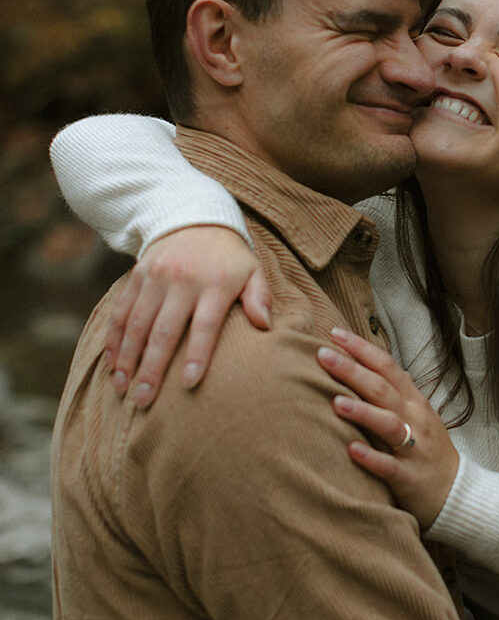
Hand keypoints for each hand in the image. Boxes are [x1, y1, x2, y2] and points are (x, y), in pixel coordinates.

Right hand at [107, 227, 271, 407]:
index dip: (198, 355)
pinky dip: (114, 339)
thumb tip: (265, 325)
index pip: (206, 325)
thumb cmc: (229, 258)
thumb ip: (260, 298)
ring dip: (127, 359)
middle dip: (152, 368)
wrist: (193, 219)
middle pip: (164, 330)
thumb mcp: (252, 271)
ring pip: (136, 324)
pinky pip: (121, 311)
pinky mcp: (136, 276)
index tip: (190, 384)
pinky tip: (111, 365)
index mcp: (215, 284)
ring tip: (122, 389)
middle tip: (144, 400)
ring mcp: (155, 278)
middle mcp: (182, 280)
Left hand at [317, 328, 458, 529]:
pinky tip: (351, 451)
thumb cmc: (426, 450)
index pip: (387, 367)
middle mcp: (416, 419)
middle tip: (322, 354)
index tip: (335, 333)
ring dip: (362, 412)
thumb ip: (390, 393)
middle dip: (352, 370)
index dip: (362, 349)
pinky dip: (371, 458)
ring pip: (389, 425)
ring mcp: (414, 448)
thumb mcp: (414, 415)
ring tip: (335, 402)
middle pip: (382, 389)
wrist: (457, 492)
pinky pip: (389, 466)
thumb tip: (353, 367)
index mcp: (414, 401)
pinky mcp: (409, 477)